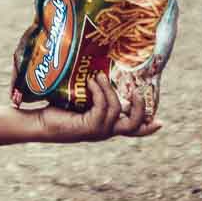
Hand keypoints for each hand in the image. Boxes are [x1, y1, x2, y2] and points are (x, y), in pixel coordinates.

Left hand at [11, 71, 160, 142]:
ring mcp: (99, 131)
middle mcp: (106, 131)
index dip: (148, 128)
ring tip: (99, 76)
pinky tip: (91, 82)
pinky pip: (103, 107)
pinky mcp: (90, 127)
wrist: (39, 122)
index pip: (132, 130)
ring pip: (117, 109)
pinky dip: (99, 92)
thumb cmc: (57, 109)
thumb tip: (98, 69)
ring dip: (109, 89)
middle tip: (137, 92)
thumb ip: (93, 92)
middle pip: (134, 126)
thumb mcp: (80, 99)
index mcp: (107, 126)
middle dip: (140, 108)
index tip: (161, 122)